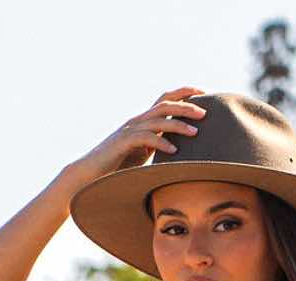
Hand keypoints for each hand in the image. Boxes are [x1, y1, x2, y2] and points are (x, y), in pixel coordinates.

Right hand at [68, 88, 208, 182]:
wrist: (90, 172)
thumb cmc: (117, 166)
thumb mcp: (143, 154)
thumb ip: (157, 147)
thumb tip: (180, 151)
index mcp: (143, 121)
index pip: (165, 100)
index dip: (184, 94)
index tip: (203, 94)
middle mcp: (137, 121)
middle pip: (165, 105)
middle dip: (186, 106)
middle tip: (205, 112)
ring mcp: (129, 130)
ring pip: (158, 120)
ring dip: (178, 124)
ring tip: (195, 132)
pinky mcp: (123, 143)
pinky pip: (146, 139)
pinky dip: (161, 144)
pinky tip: (174, 152)